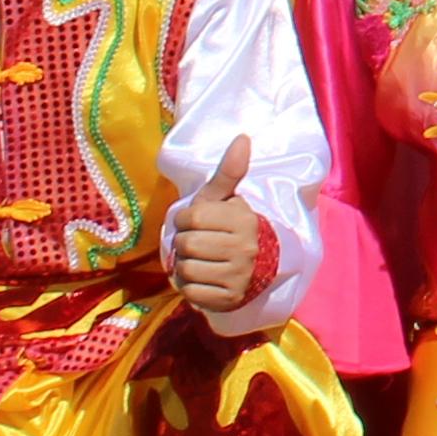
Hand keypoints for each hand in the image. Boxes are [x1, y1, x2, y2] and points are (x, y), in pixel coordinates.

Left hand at [159, 140, 269, 320]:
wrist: (253, 266)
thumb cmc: (229, 227)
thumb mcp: (226, 199)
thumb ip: (229, 171)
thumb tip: (242, 137)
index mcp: (244, 219)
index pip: (191, 217)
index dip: (185, 220)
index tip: (196, 223)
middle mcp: (245, 248)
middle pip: (186, 244)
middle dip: (183, 244)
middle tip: (197, 244)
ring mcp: (239, 276)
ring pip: (185, 270)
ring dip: (184, 267)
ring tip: (199, 262)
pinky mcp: (230, 299)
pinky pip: (191, 292)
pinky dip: (190, 287)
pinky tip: (203, 280)